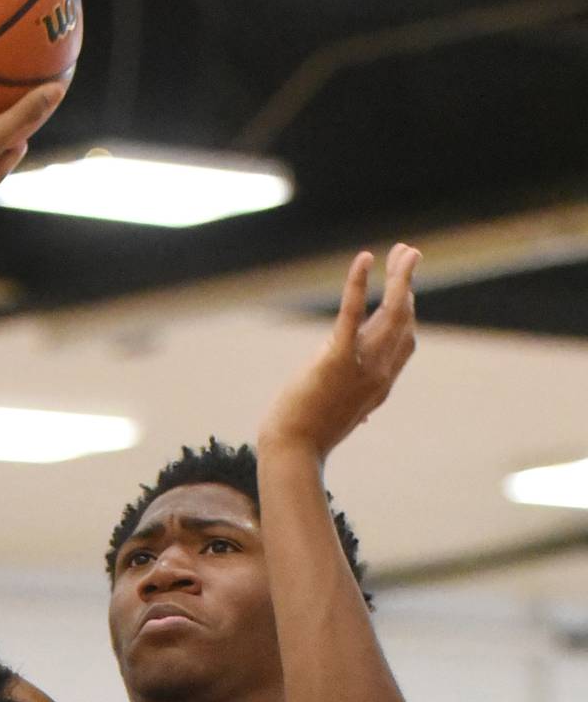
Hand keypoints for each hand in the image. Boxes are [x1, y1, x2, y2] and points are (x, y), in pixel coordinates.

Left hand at [258, 244, 420, 461]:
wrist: (292, 451)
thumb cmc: (307, 437)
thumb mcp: (338, 416)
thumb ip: (353, 405)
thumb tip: (362, 415)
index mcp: (379, 385)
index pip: (405, 342)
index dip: (408, 311)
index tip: (404, 287)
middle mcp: (379, 374)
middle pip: (404, 320)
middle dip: (407, 284)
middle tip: (409, 253)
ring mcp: (362, 366)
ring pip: (391, 312)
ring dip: (399, 277)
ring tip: (402, 250)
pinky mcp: (336, 358)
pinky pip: (353, 313)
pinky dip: (358, 283)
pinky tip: (365, 258)